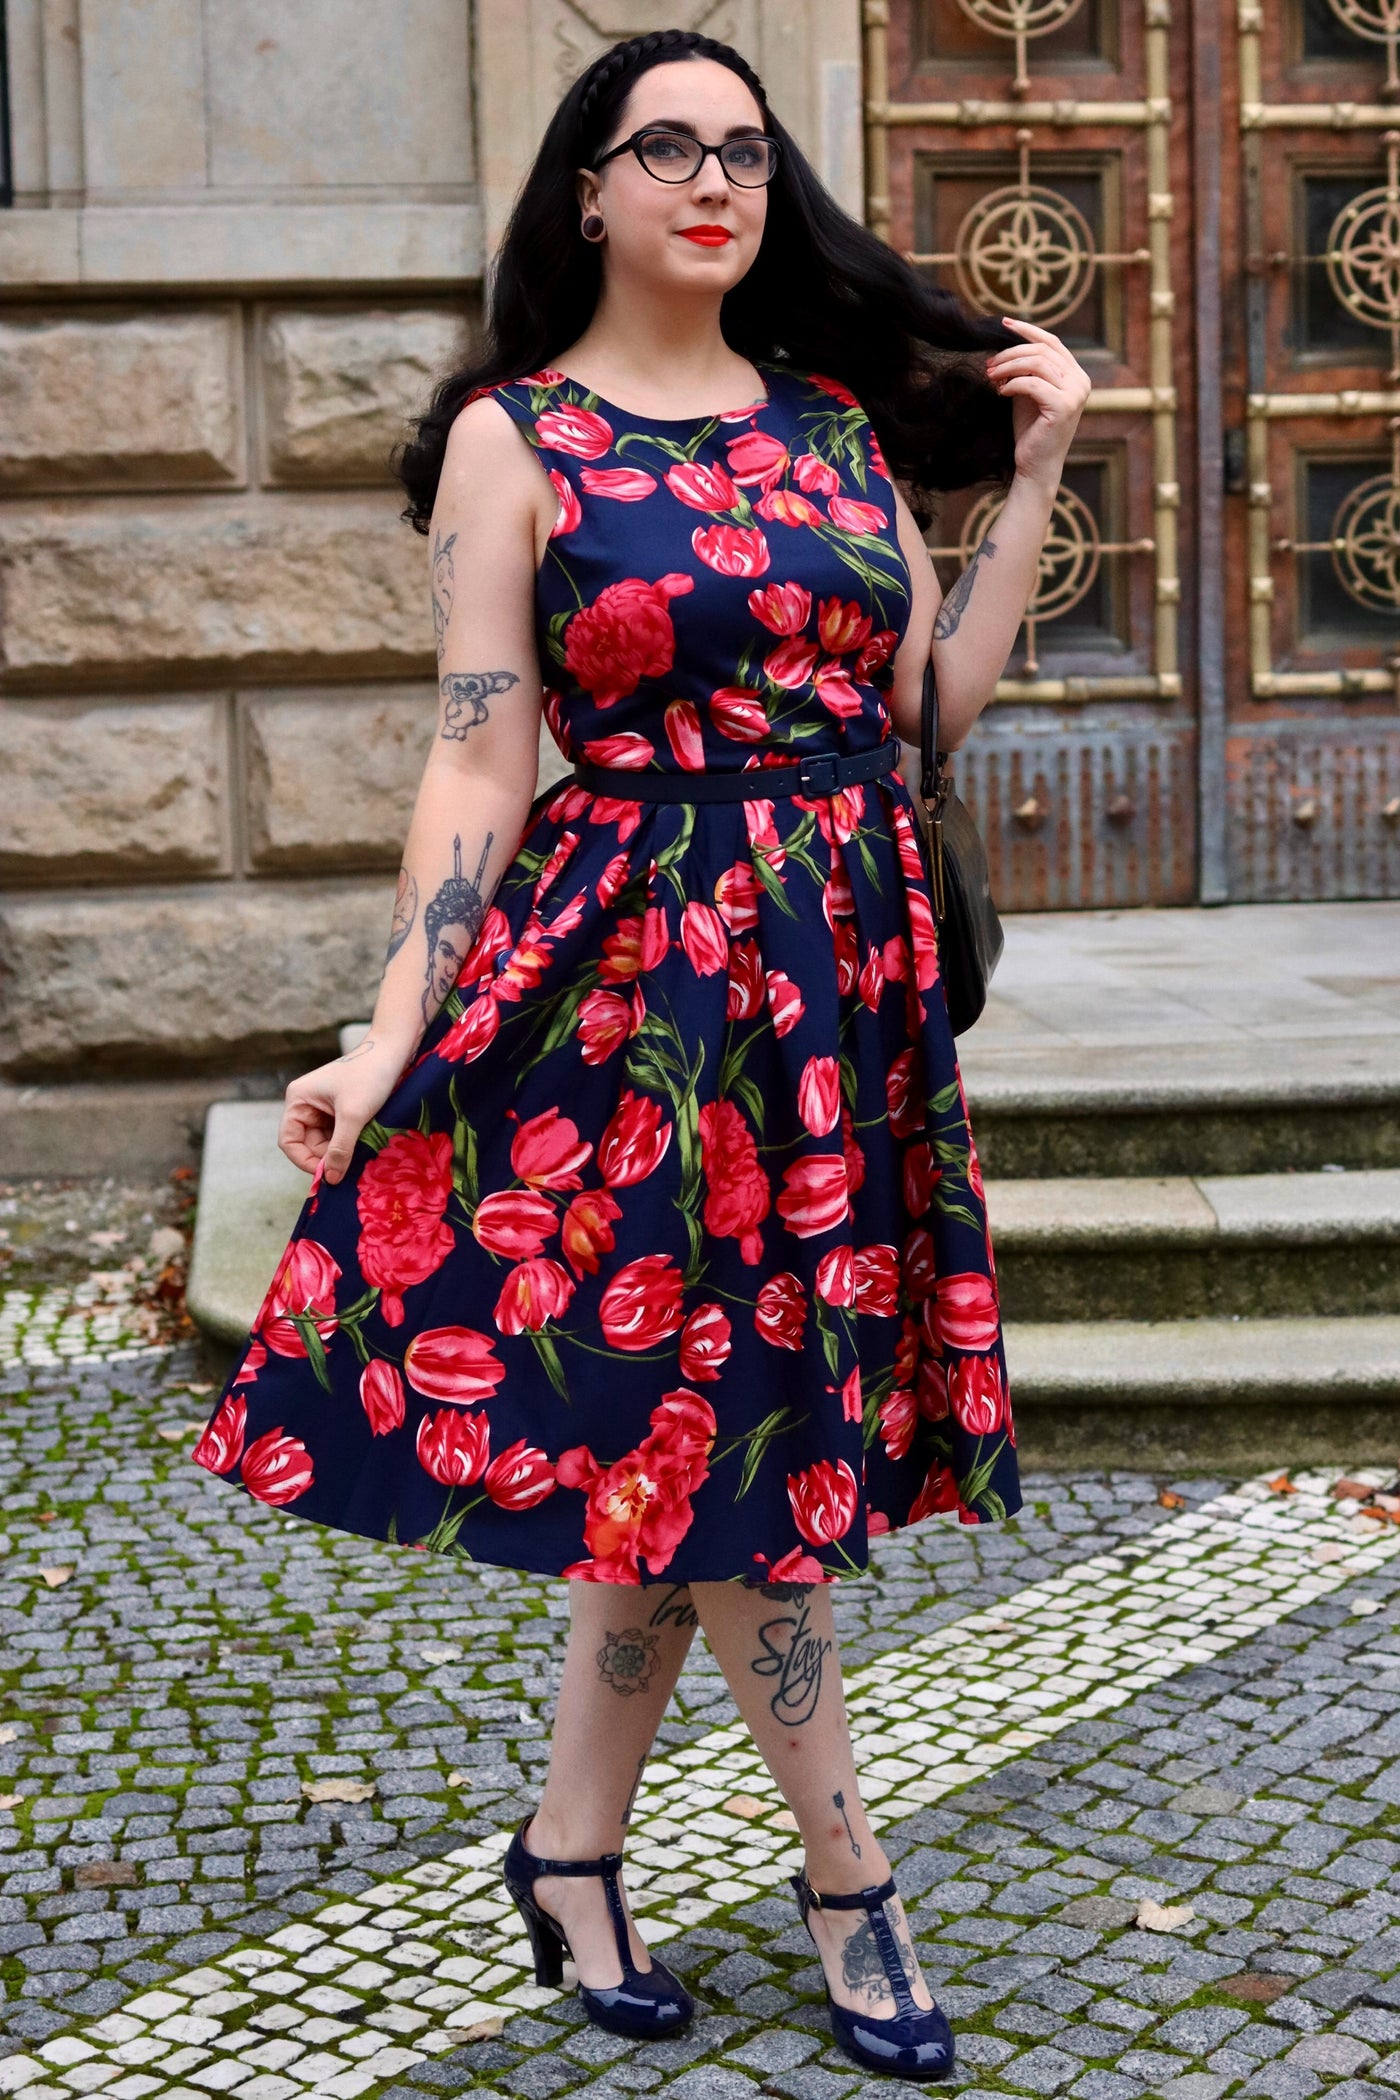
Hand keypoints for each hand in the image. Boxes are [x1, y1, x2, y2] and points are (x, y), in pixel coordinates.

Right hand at [279, 1035, 410, 1183]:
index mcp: (298, 1099)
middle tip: (349, 1167)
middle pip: (307, 1144)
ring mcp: (323, 1107)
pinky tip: (363, 1145)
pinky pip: (338, 1135)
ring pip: (325, 1142)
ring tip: (360, 1153)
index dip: (304, 1160)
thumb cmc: (370, 1076)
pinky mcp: (340, 1110)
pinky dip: (348, 1144)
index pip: (289, 1141)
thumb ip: (340, 1148)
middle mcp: (306, 1104)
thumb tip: (330, 1179)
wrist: (393, 1052)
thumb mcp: (353, 1115)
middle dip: (326, 1157)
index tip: (327, 1175)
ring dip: (339, 1151)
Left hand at [985, 317, 1091, 490]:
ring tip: (991, 376)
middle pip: (1042, 350)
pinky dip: (1013, 384)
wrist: (1035, 465)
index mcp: (1075, 374)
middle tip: (989, 363)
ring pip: (1038, 363)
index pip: (1052, 342)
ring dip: (1009, 366)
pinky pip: (1033, 383)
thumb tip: (1005, 346)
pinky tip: (1001, 391)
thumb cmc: (1031, 431)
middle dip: (1011, 352)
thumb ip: (1026, 370)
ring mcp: (1075, 393)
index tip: (1003, 324)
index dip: (1027, 330)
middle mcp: (1081, 381)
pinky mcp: (1063, 406)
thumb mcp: (1028, 393)